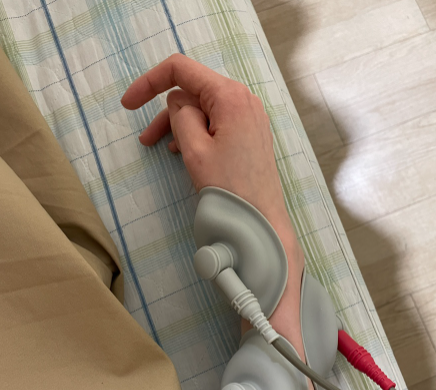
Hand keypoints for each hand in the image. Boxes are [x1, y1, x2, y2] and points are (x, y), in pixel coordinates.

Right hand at [121, 54, 288, 225]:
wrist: (260, 221)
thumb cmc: (229, 187)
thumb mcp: (195, 149)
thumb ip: (181, 116)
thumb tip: (180, 103)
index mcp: (229, 96)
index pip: (181, 70)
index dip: (149, 82)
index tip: (128, 105)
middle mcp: (243, 99)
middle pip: (193, 92)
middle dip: (167, 113)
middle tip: (145, 141)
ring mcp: (250, 117)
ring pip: (204, 110)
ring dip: (181, 125)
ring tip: (165, 150)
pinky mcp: (251, 134)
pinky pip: (218, 123)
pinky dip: (198, 133)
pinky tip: (186, 151)